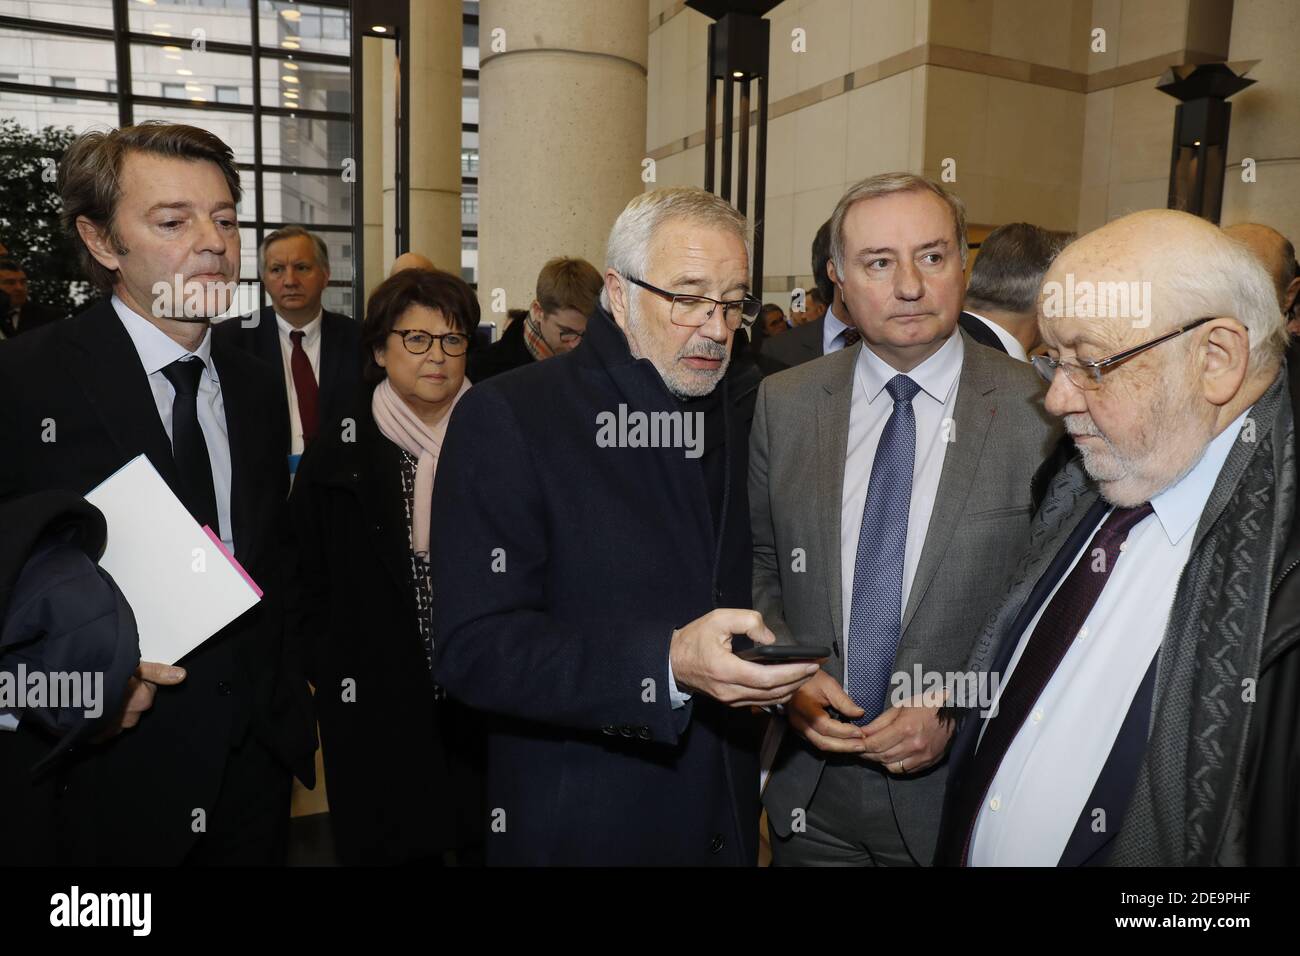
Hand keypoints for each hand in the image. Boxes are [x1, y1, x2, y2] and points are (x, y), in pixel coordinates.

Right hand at [94, 662, 186, 740]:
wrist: (60, 690)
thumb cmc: (97, 673)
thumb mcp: (129, 665)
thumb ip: (156, 672)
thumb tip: (181, 676)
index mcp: (141, 699)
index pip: (149, 692)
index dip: (138, 682)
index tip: (126, 676)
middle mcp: (129, 718)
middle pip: (137, 707)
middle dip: (128, 697)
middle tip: (109, 684)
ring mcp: (112, 729)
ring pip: (122, 719)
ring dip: (115, 710)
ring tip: (99, 696)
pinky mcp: (95, 737)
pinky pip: (106, 730)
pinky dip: (102, 721)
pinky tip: (92, 709)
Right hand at [669, 608, 821, 707]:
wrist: (673, 662)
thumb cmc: (694, 639)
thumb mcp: (718, 619)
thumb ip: (747, 622)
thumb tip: (769, 638)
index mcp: (726, 670)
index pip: (767, 678)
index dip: (792, 672)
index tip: (811, 663)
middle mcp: (730, 690)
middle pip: (773, 692)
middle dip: (798, 680)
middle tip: (815, 667)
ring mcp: (731, 700)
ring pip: (770, 701)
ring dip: (791, 688)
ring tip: (806, 673)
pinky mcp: (732, 702)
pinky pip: (761, 702)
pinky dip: (778, 693)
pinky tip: (788, 681)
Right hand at [786, 669, 869, 752]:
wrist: (793, 679)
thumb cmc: (809, 679)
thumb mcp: (828, 684)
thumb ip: (844, 701)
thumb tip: (859, 714)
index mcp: (803, 707)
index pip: (825, 726)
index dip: (844, 732)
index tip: (859, 732)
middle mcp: (798, 721)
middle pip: (822, 742)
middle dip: (844, 746)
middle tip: (861, 745)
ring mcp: (798, 728)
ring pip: (820, 745)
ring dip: (840, 747)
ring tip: (856, 745)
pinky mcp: (801, 730)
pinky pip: (817, 741)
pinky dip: (833, 744)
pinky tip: (845, 742)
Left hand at [859, 693, 953, 773]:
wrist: (954, 714)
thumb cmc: (926, 705)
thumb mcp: (901, 706)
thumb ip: (881, 722)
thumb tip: (863, 732)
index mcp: (906, 728)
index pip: (876, 743)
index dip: (862, 745)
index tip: (854, 742)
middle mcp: (913, 745)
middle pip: (881, 756)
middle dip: (867, 753)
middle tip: (859, 748)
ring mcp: (921, 756)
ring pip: (891, 766)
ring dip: (878, 760)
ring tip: (872, 752)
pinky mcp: (927, 763)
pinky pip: (904, 770)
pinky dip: (893, 765)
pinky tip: (888, 757)